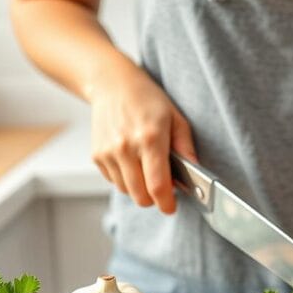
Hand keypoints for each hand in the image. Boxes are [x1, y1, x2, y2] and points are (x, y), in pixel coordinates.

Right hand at [87, 61, 195, 212]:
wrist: (113, 85)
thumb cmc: (148, 100)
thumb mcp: (175, 118)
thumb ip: (185, 148)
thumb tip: (195, 174)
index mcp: (150, 138)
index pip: (158, 185)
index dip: (166, 203)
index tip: (171, 207)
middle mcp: (126, 147)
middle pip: (141, 196)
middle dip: (154, 198)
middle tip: (162, 186)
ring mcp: (108, 152)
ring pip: (127, 191)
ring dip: (139, 188)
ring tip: (146, 168)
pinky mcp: (97, 156)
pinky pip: (114, 181)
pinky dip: (125, 179)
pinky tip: (131, 160)